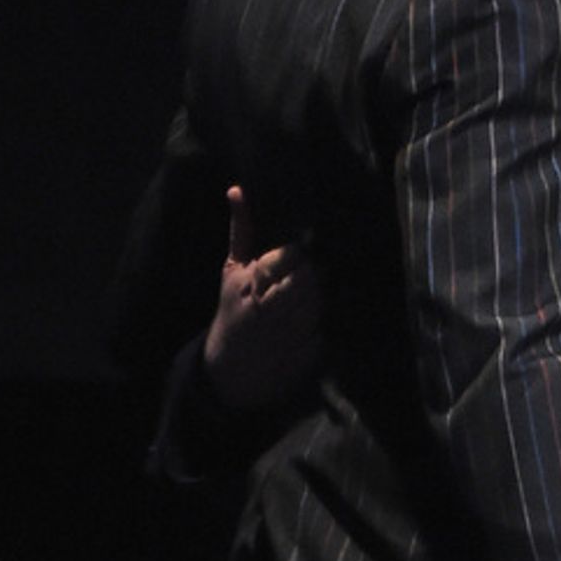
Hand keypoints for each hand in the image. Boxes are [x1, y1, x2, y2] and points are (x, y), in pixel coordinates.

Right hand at [202, 186, 322, 409]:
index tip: (298, 256)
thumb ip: (241, 230)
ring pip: (322, 301)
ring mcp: (288, 334)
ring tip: (313, 299)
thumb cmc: (233, 310)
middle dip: (313, 276)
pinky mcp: (307, 355)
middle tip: (312, 277)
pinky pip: (331, 328)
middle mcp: (268, 308)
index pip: (290, 256)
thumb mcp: (231, 270)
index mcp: (250, 282)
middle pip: (310, 278)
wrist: (228, 371)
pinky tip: (320, 322)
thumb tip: (238, 189)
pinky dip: (329, 324)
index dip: (298, 256)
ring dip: (323, 298)